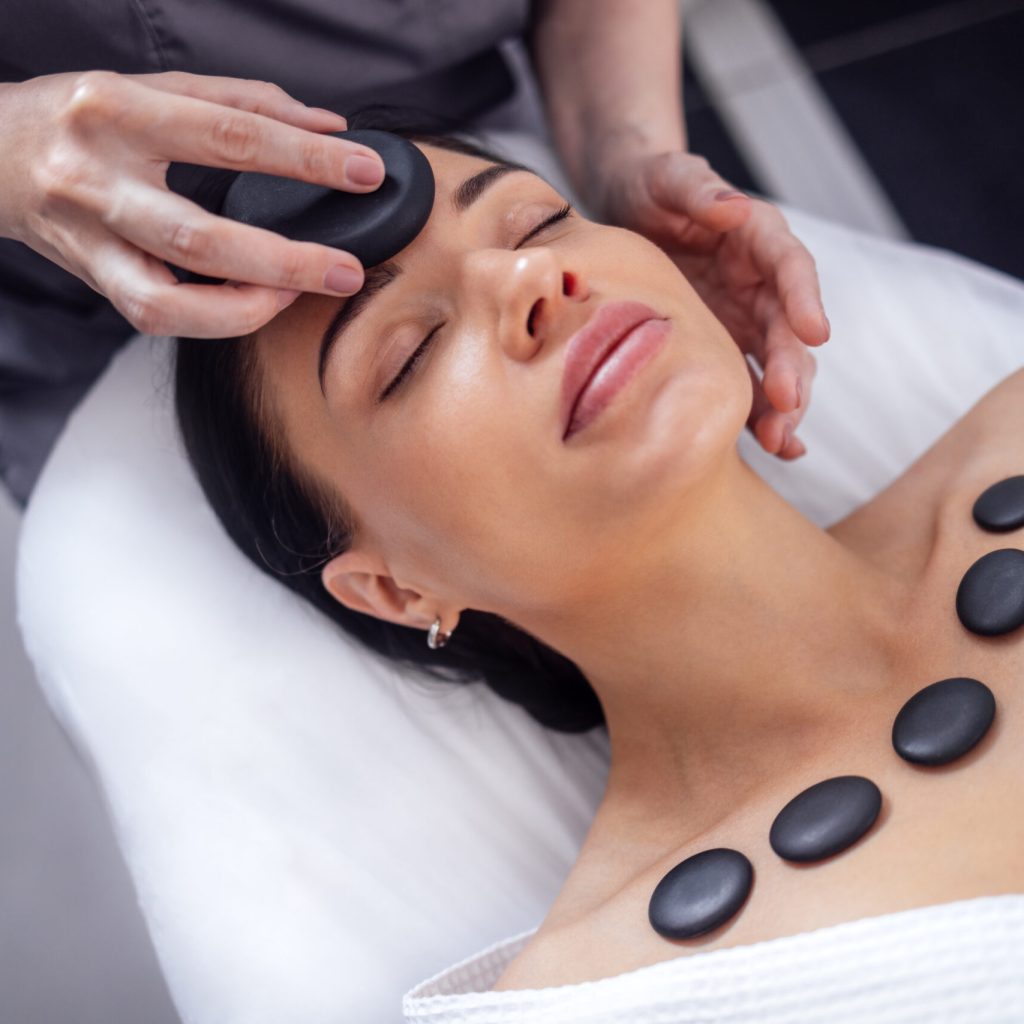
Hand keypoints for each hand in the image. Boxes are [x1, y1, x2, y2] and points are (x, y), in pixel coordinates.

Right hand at [0, 70, 384, 337]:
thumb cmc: (83, 117)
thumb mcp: (153, 88)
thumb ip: (242, 101)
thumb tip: (330, 123)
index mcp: (117, 110)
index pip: (230, 136)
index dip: (305, 158)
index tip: (364, 173)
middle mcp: (96, 178)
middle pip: (201, 235)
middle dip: (285, 260)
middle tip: (346, 270)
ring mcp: (90, 239)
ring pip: (172, 298)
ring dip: (248, 306)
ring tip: (301, 294)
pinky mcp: (92, 280)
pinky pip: (158, 318)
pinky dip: (214, 319)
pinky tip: (255, 304)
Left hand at [592, 150, 829, 459]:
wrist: (625, 210)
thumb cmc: (650, 186)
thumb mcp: (666, 177)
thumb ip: (697, 190)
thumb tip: (733, 210)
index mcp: (758, 238)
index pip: (791, 266)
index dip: (805, 298)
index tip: (816, 331)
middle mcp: (762, 283)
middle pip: (788, 329)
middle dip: (793, 367)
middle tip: (787, 402)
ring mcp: (745, 321)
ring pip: (777, 365)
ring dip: (783, 404)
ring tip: (781, 441)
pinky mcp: (724, 348)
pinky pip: (747, 386)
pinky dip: (760, 417)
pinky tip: (774, 449)